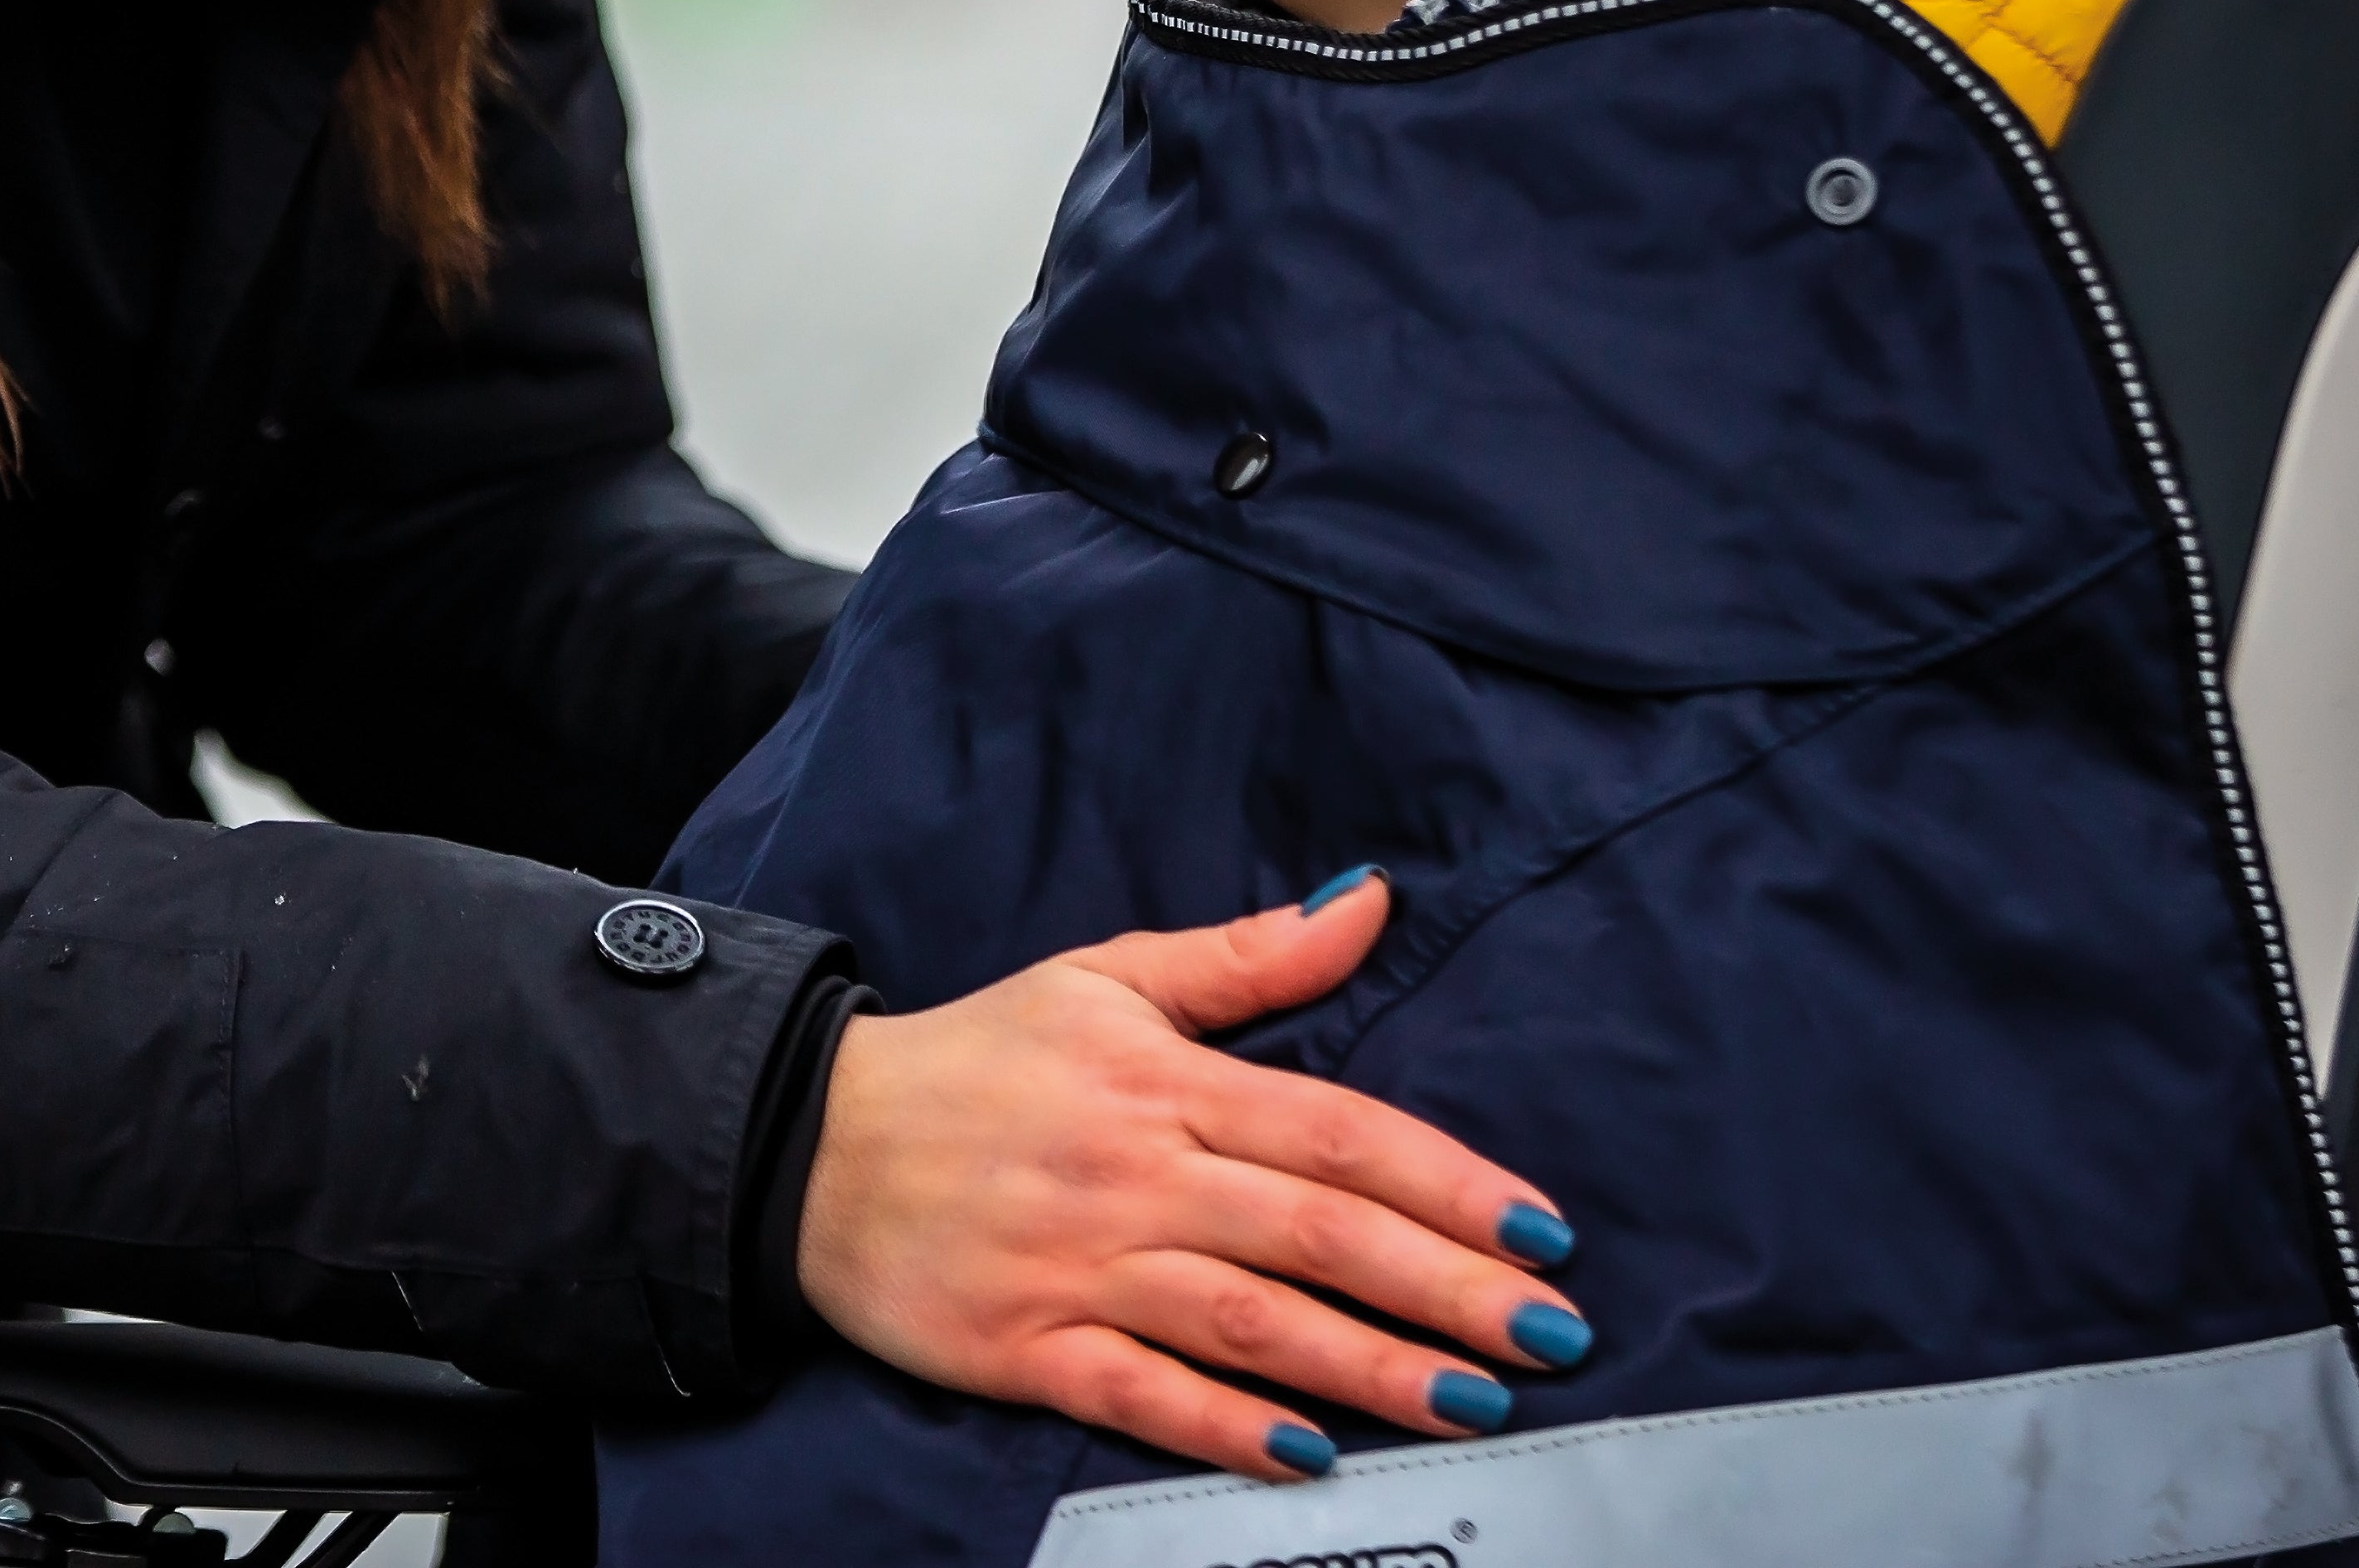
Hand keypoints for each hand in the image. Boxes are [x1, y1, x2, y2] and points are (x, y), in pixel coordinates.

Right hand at [792, 871, 1586, 1481]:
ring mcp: (1081, 1266)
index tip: (1542, 1230)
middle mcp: (1136, 1173)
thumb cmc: (977, 1058)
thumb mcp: (1107, 977)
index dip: (1450, 1185)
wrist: (806, 1140)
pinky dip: (1225, 1429)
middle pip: (1318, 1233)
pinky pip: (1140, 1394)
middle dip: (1448, 1291)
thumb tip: (1372, 903)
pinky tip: (1309, 1454)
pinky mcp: (1024, 1348)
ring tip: (1474, 1404)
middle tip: (1552, 1336)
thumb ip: (1248, 957)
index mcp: (1167, 1081)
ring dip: (1370, 1367)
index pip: (1341, 1133)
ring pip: (1249, 1321)